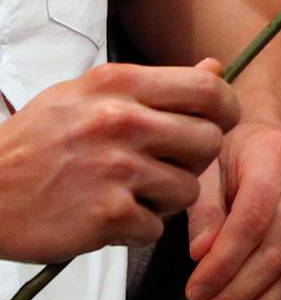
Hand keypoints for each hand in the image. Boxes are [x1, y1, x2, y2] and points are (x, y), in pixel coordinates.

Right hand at [0, 59, 238, 263]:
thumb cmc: (36, 143)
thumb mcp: (86, 95)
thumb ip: (153, 86)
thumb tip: (214, 69)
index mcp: (118, 84)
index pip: (207, 90)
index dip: (225, 110)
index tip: (219, 123)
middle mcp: (120, 121)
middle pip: (208, 142)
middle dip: (194, 160)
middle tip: (164, 167)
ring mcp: (115, 168)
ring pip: (187, 189)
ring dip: (164, 200)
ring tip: (129, 194)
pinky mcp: (106, 215)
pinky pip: (155, 228)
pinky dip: (136, 230)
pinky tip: (107, 218)